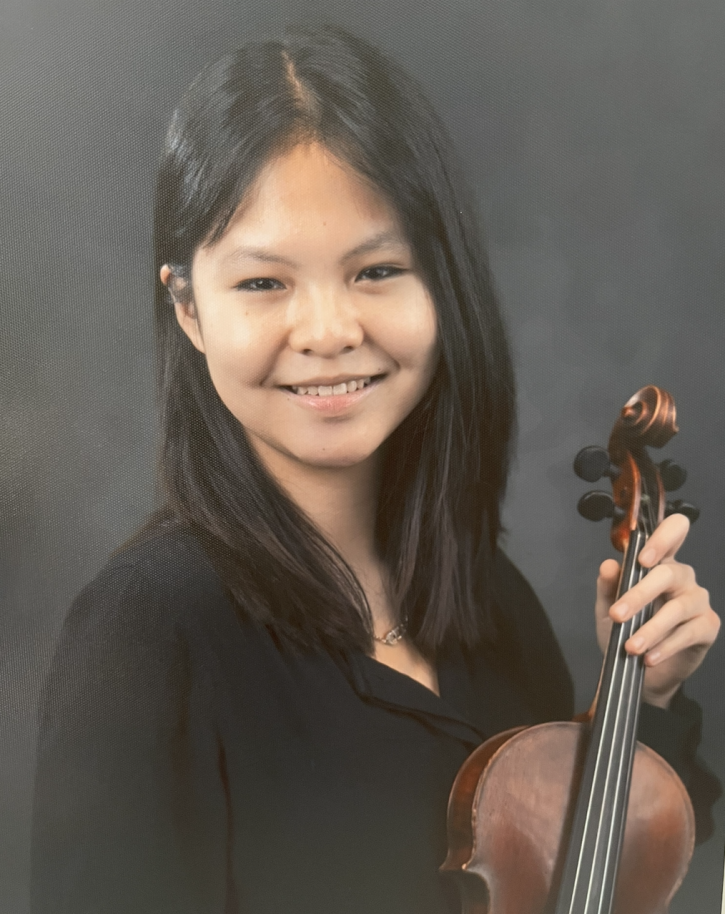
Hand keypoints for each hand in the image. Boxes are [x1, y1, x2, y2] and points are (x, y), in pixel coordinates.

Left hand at [595, 513, 719, 709]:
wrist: (639, 669)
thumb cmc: (625, 630)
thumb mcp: (608, 608)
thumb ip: (608, 586)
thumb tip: (608, 565)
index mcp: (659, 563)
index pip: (673, 533)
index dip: (662, 538)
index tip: (642, 558)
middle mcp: (681, 577)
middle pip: (669, 574)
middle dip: (639, 595)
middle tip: (617, 615)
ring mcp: (697, 601)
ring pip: (678, 607)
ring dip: (651, 628)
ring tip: (631, 646)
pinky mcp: (707, 626)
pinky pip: (689, 632)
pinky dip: (666, 645)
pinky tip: (650, 656)